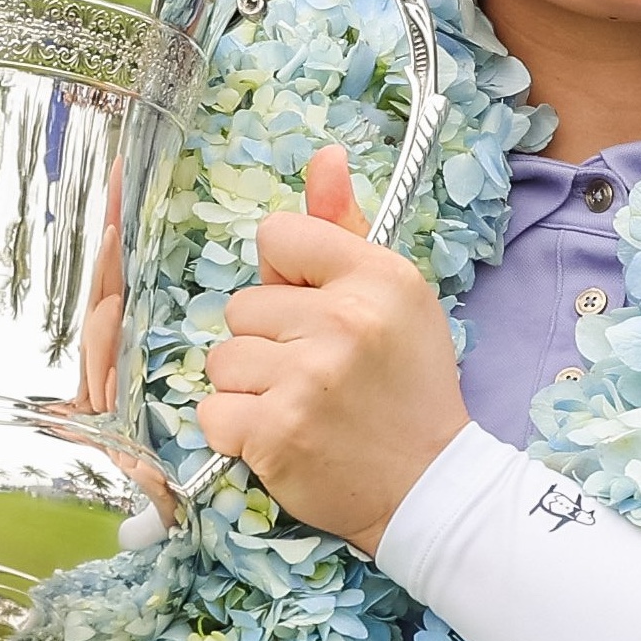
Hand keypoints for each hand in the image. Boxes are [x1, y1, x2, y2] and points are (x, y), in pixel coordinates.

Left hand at [197, 146, 468, 554]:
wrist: (429, 485)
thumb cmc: (409, 385)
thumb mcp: (395, 295)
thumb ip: (344, 227)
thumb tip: (324, 155)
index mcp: (375, 277)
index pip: (278, 236)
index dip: (286, 278)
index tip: (314, 311)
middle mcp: (342, 321)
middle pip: (242, 306)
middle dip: (267, 341)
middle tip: (316, 372)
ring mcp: (306, 379)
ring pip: (222, 359)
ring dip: (249, 387)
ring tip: (300, 405)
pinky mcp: (274, 433)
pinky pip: (211, 411)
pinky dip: (236, 430)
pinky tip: (280, 435)